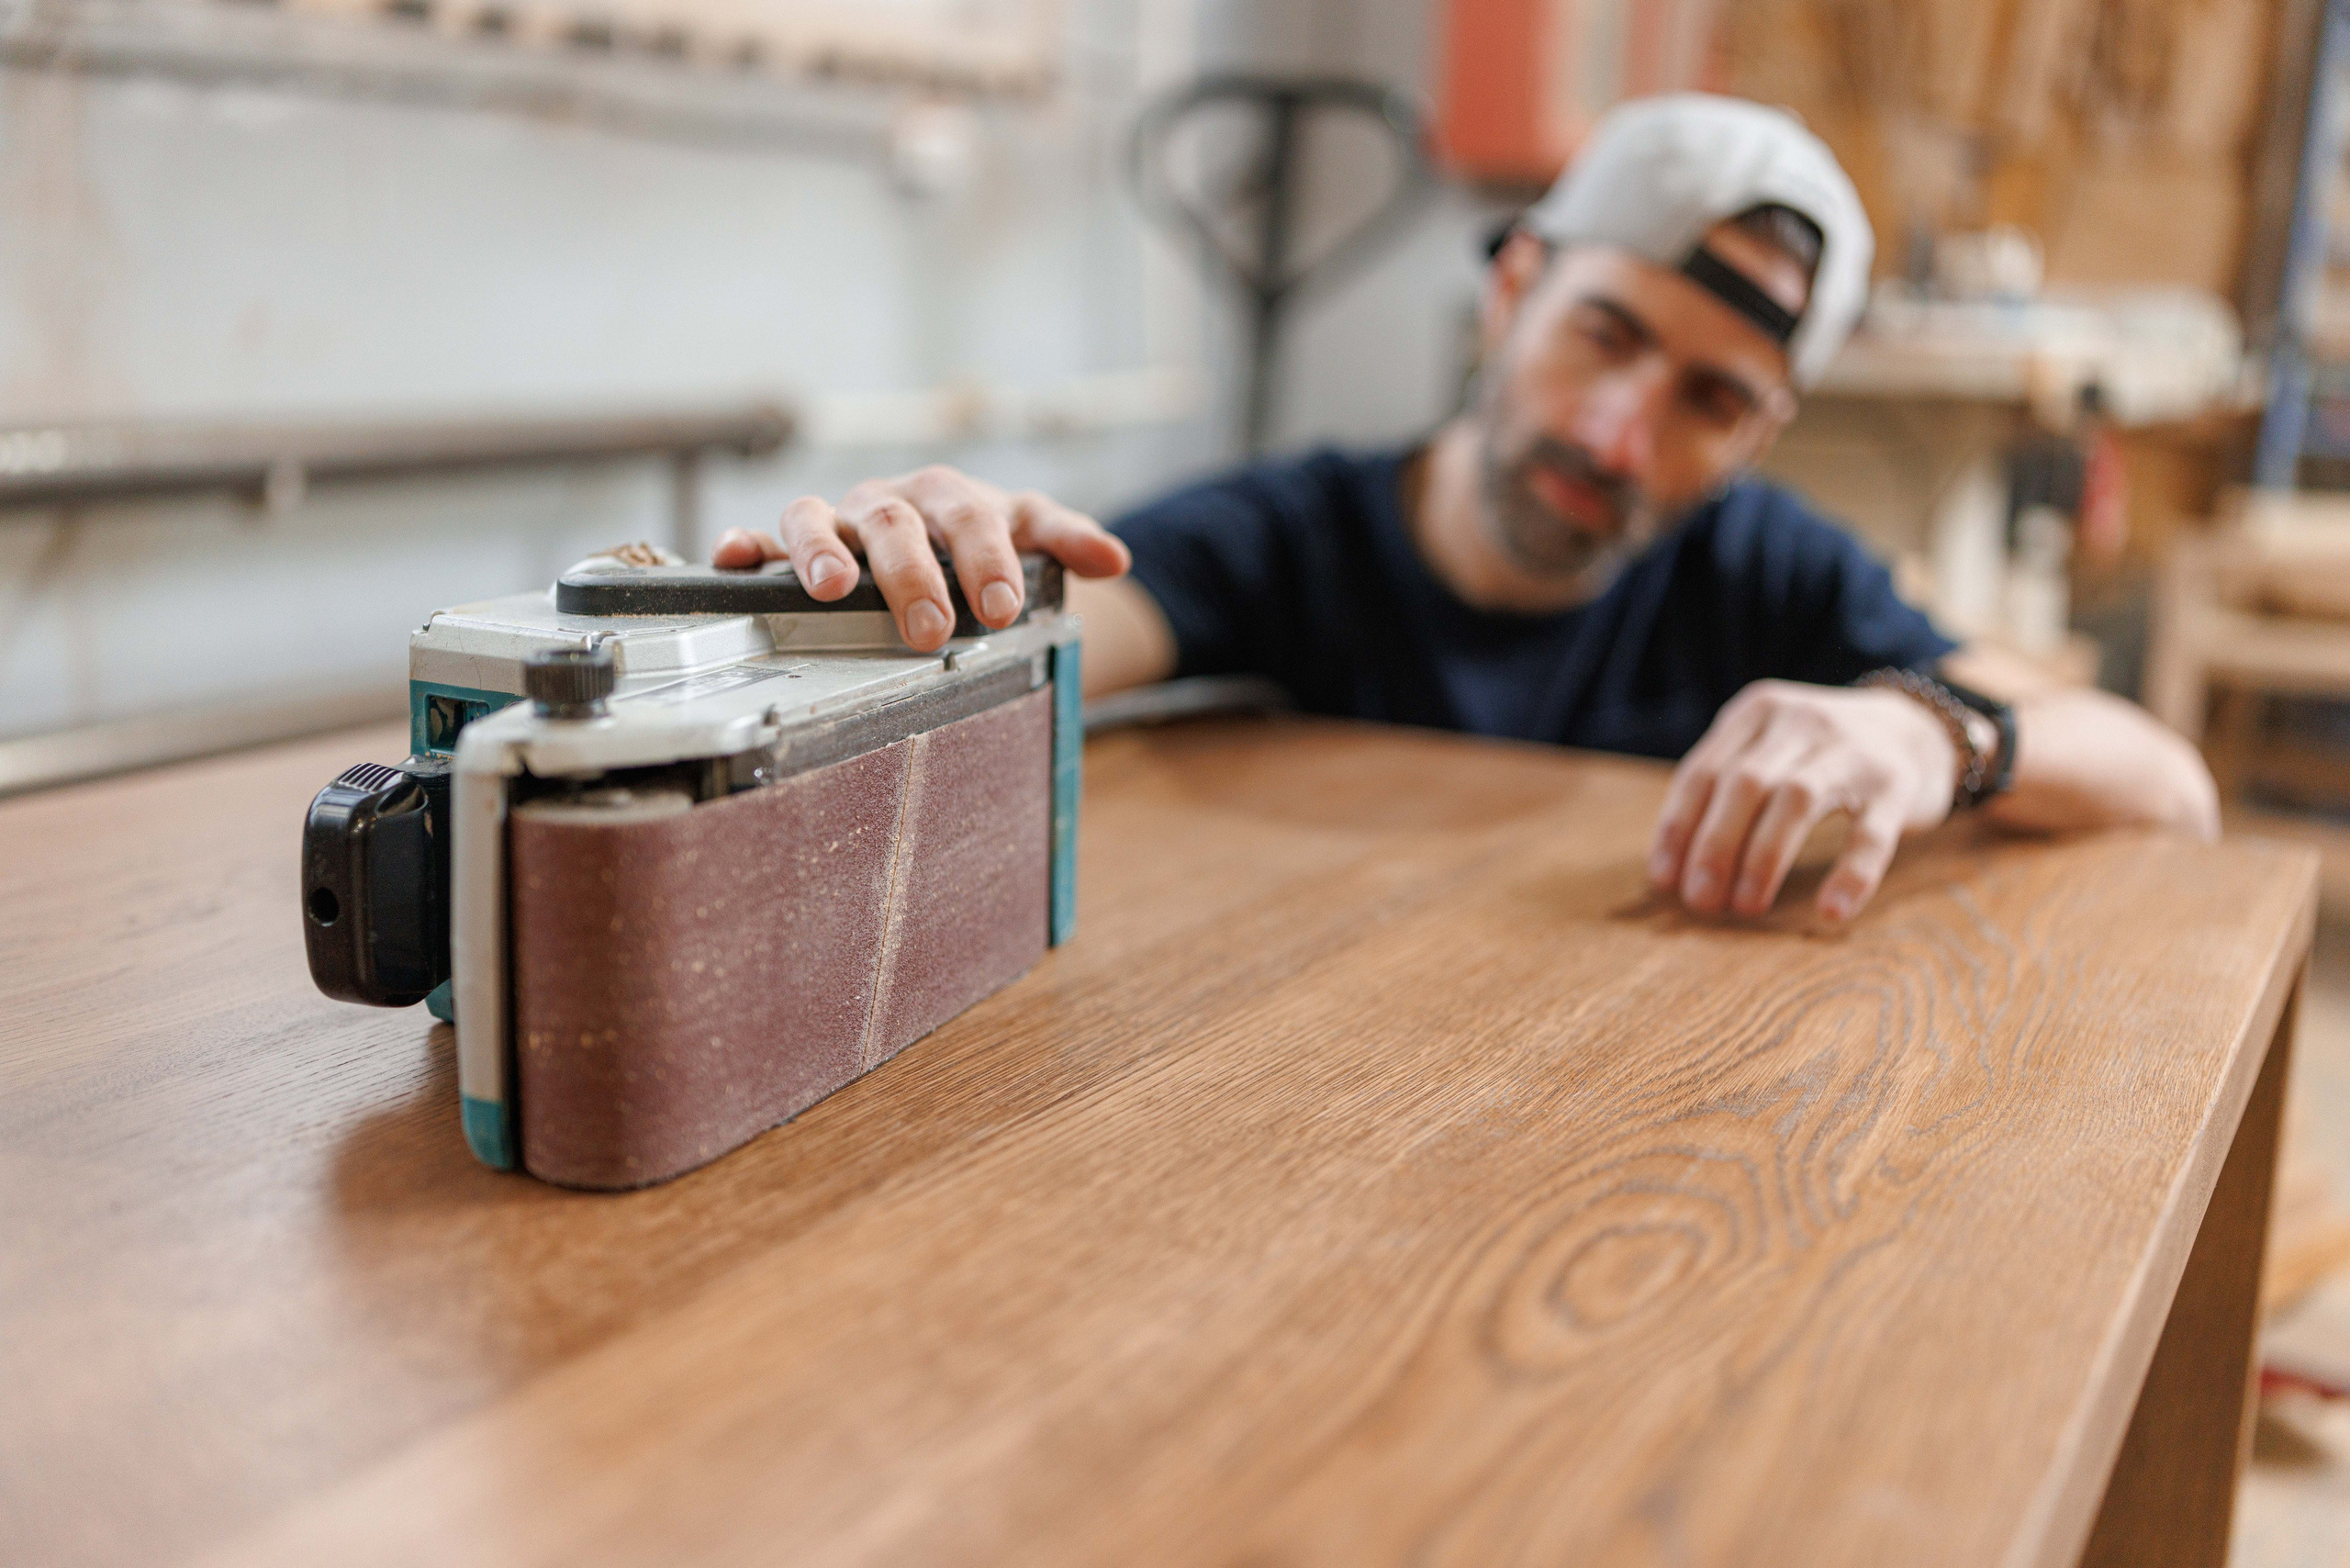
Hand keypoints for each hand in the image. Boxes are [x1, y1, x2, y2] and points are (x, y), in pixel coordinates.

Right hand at [713, 465, 1130, 651]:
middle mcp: (891, 502)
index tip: (1002, 605)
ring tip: (834, 589)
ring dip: (823, 551)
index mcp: (951, 497)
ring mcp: (840, 521)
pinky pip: (761, 537)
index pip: (972, 520)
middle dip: (912, 573)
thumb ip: (1068, 540)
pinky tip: (730, 559)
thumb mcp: (1029, 535)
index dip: (986, 558)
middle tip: (930, 624)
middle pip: (896, 522)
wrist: (937, 535)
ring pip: (819, 517)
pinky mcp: (795, 543)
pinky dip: (745, 544)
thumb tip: (1118, 559)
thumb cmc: (981, 540)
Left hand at [1645, 679, 1958, 923]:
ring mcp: (1851, 751)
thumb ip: (1723, 787)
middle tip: (1701, 901)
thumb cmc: (1819, 756)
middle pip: (1743, 785)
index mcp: (1757, 712)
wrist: (1917, 730)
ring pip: (1795, 801)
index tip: (1665, 880)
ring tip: (1746, 908)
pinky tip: (1829, 911)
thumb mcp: (1767, 747)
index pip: (1703, 772)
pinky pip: (1870, 835)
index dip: (1678, 828)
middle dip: (1714, 848)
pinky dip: (1849, 874)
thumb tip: (1672, 865)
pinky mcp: (1896, 785)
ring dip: (1762, 860)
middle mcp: (1801, 722)